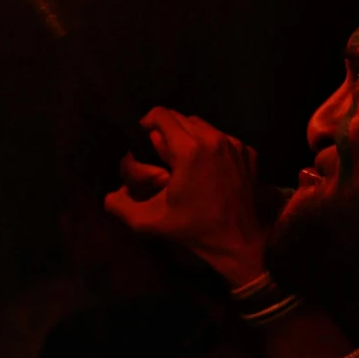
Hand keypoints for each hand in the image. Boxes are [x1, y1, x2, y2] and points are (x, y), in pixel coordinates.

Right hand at [104, 107, 267, 288]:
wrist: (239, 243)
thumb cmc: (194, 230)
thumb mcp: (150, 221)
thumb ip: (121, 206)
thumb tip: (109, 194)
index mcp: (190, 149)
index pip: (161, 114)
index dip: (147, 124)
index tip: (144, 141)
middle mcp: (214, 138)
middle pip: (181, 118)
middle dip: (168, 133)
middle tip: (164, 159)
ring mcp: (235, 144)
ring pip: (203, 126)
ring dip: (189, 138)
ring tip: (185, 164)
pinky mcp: (249, 152)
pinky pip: (222, 138)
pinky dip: (211, 147)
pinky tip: (209, 170)